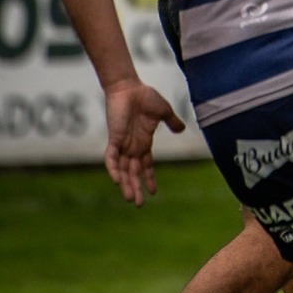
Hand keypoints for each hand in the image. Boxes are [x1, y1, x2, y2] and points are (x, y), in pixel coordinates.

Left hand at [103, 79, 184, 205]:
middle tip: (138, 205)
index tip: (153, 193)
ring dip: (125, 184)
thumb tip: (182, 129)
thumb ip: (172, 122)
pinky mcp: (114, 139)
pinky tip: (116, 180)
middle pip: (133, 173)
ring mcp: (122, 144)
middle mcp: (132, 146)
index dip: (149, 178)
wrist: (129, 87)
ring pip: (122, 170)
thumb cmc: (146, 97)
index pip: (145, 166)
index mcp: (143, 142)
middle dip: (136, 188)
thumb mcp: (164, 111)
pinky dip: (113, 169)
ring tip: (129, 198)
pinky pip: (111, 158)